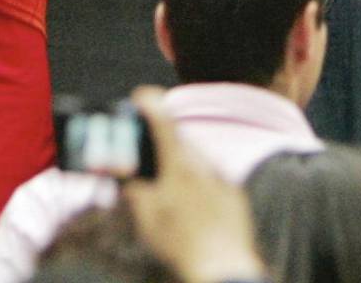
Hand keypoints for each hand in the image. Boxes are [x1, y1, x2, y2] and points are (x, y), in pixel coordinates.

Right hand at [125, 90, 265, 282]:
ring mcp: (222, 178)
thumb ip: (134, 189)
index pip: (163, 120)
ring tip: (169, 185)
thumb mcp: (147, 216)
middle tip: (151, 150)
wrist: (223, 267)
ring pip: (199, 160)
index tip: (141, 96)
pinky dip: (201, 183)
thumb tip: (125, 176)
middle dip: (165, 142)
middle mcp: (204, 163)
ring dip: (183, 164)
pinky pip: (214, 179)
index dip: (150, 103)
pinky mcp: (235, 196)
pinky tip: (193, 206)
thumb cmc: (179, 242)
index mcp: (179, 163)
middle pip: (181, 140)